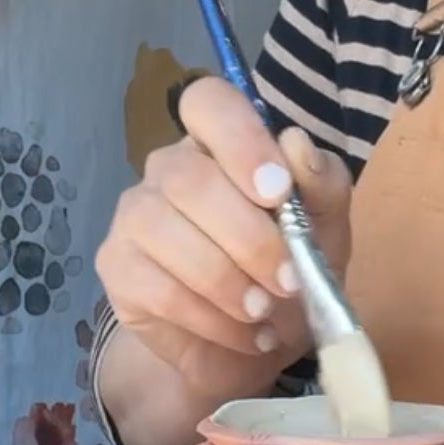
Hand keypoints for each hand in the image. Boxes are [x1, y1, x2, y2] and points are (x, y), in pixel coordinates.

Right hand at [95, 77, 351, 396]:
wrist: (255, 342)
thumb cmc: (290, 271)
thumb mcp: (326, 229)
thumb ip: (322, 185)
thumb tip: (295, 145)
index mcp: (220, 144)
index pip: (207, 102)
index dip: (240, 139)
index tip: (277, 191)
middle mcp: (169, 168)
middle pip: (189, 178)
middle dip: (249, 238)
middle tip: (290, 282)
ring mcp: (135, 215)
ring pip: (166, 232)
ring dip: (228, 282)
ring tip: (266, 314)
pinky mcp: (117, 266)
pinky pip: (158, 287)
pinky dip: (211, 318)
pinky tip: (243, 333)